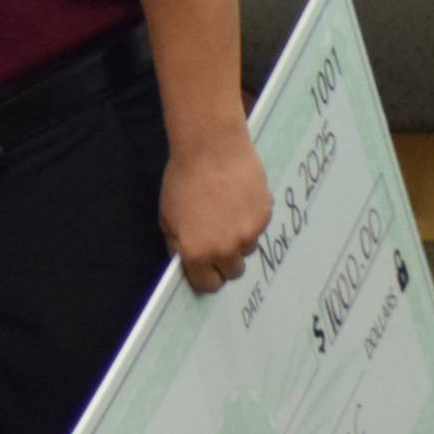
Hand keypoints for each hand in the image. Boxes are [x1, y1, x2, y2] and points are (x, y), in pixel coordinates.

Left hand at [162, 125, 272, 293]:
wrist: (211, 148)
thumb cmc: (182, 180)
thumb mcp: (167, 217)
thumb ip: (179, 245)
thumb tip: (188, 262)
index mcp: (198, 253)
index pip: (208, 285)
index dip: (205, 275)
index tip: (204, 266)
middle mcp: (226, 249)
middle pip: (232, 271)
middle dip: (224, 260)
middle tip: (216, 236)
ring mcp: (249, 234)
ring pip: (247, 249)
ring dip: (239, 238)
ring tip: (226, 211)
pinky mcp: (265, 217)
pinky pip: (258, 227)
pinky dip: (250, 218)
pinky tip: (238, 198)